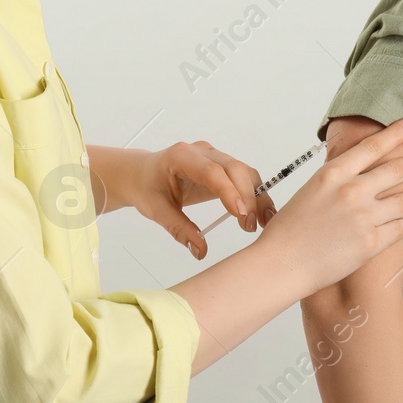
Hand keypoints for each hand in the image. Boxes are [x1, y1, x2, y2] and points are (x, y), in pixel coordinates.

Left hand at [123, 141, 267, 258]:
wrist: (141, 173)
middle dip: (247, 196)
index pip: (211, 172)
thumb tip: (200, 250)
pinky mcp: (222, 166)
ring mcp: (214, 157)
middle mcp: (202, 152)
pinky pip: (244, 177)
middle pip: (234, 168)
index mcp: (182, 157)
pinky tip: (262, 214)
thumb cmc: (147, 187)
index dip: (229, 192)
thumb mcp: (156, 210)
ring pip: (244, 172)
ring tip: (261, 223)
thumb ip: (179, 229)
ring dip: (257, 196)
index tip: (240, 214)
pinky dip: (255, 194)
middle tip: (250, 225)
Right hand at [261, 116, 402, 293]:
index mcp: (334, 173)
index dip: (399, 132)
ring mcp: (363, 218)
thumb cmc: (290, 229)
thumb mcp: (312, 190)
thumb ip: (338, 177)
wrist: (282, 264)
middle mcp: (351, 191)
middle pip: (398, 170)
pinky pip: (401, 227)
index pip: (374, 146)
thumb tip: (359, 168)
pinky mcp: (370, 243)